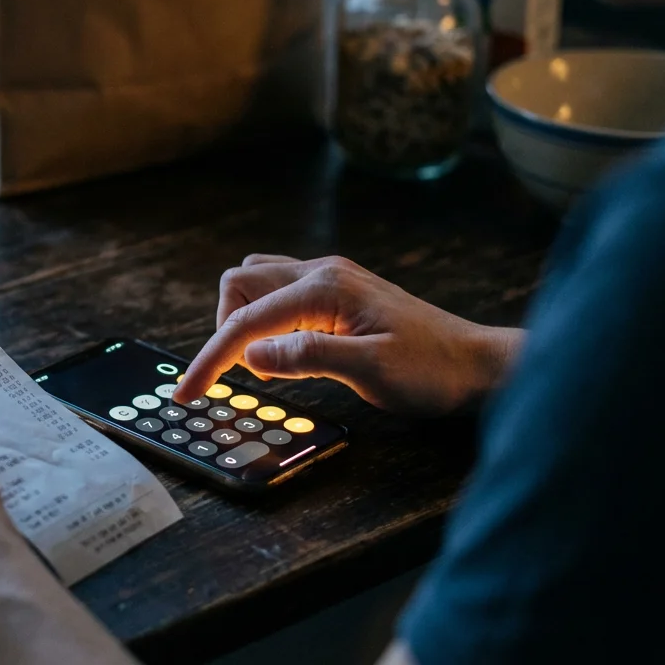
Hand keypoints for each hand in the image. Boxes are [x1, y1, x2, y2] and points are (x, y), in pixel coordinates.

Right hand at [172, 254, 521, 413]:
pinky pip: (280, 294)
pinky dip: (266, 320)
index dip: (211, 357)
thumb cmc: (431, 370)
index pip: (247, 320)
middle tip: (240, 374)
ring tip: (260, 364)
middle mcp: (322, 272)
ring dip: (244, 320)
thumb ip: (306, 357)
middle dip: (225, 329)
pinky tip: (284, 353)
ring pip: (256, 282)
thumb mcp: (370, 371)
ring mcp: (329, 279)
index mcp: (325, 288)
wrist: (476, 365)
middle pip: (240, 284)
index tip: (188, 393)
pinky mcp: (336, 294)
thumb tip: (251, 354)